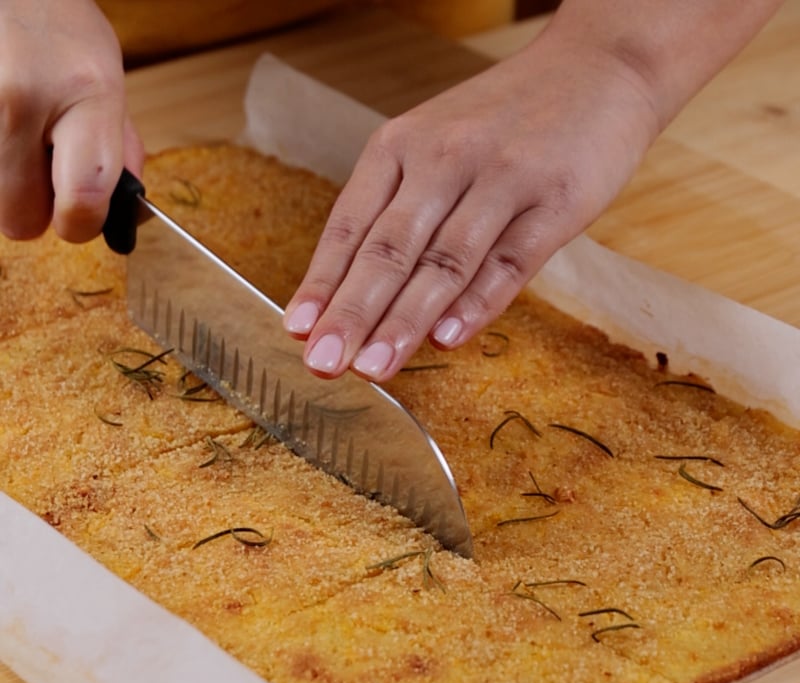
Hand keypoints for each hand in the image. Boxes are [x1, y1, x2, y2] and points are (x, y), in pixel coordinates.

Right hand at [0, 0, 142, 242]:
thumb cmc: (60, 28)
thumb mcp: (109, 82)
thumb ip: (117, 151)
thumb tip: (120, 212)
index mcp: (86, 97)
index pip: (83, 201)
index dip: (80, 226)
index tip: (79, 220)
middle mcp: (22, 101)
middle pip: (18, 220)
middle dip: (34, 208)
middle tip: (42, 171)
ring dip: (8, 183)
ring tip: (20, 135)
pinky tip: (5, 122)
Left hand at [283, 26, 659, 381]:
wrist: (598, 66)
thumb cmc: (505, 121)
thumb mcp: (435, 146)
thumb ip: (401, 210)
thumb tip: (362, 295)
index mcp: (401, 147)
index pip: (350, 226)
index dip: (322, 282)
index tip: (298, 331)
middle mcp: (444, 159)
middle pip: (389, 248)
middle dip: (352, 312)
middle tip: (323, 364)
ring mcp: (502, 177)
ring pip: (444, 260)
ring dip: (405, 319)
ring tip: (374, 368)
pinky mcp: (557, 200)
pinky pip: (511, 259)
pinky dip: (478, 302)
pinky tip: (448, 339)